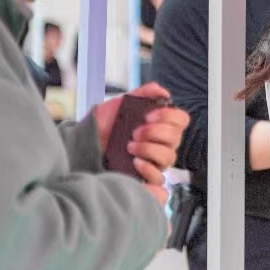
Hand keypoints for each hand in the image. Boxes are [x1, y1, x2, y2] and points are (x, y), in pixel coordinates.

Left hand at [95, 83, 188, 202]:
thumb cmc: (107, 123)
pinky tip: (135, 162)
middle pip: (176, 138)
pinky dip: (148, 169)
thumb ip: (144, 93)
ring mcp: (155, 160)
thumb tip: (162, 92)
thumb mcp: (123, 102)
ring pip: (169, 157)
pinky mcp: (146, 176)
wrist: (88, 140)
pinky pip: (158, 177)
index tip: (148, 115)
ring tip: (130, 146)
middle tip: (135, 132)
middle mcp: (163, 143)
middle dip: (156, 132)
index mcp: (162, 124)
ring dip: (150, 149)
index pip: (181, 120)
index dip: (169, 116)